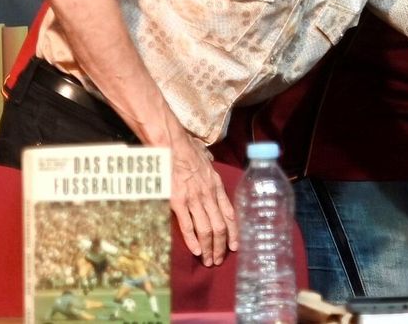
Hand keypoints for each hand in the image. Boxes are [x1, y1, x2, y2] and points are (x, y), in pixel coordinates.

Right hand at [168, 129, 235, 265]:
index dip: (234, 232)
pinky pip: (188, 226)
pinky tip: (196, 251)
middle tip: (219, 260)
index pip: (231, 214)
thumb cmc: (188, 151)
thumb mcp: (207, 161)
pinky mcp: (178, 202)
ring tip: (209, 261)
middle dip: (221, 246)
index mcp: (217, 187)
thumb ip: (210, 171)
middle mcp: (209, 196)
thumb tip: (210, 166)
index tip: (235, 246)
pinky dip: (193, 240)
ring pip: (207, 229)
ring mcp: (194, 200)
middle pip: (220, 227)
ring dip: (209, 248)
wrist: (172, 146)